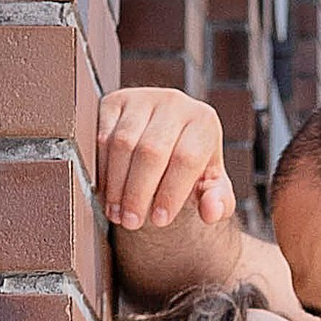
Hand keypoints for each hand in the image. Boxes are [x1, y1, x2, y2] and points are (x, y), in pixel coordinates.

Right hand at [98, 85, 234, 234]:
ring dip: (117, 184)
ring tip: (117, 214)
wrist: (166, 142)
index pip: (186, 158)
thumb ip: (218, 202)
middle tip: (132, 223)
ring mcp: (142, 98)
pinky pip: (102, 136)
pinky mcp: (113, 102)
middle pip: (151, 150)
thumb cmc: (191, 169)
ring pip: (123, 143)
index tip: (160, 221)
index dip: (171, 193)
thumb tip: (212, 211)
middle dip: (139, 192)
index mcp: (204, 122)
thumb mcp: (210, 188)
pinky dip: (102, 169)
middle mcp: (175, 103)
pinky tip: (106, 192)